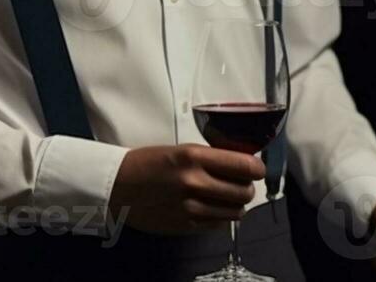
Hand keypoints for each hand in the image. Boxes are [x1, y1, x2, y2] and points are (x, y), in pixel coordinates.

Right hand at [108, 144, 262, 234]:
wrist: (118, 186)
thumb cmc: (149, 163)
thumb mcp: (181, 149)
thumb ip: (210, 157)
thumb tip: (242, 163)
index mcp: (193, 157)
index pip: (245, 166)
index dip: (256, 168)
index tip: (256, 168)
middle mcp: (195, 182)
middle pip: (245, 191)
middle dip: (247, 186)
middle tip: (240, 182)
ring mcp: (191, 207)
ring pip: (236, 211)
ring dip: (235, 203)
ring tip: (225, 196)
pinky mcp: (187, 226)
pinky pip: (220, 224)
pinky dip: (221, 216)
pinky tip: (211, 207)